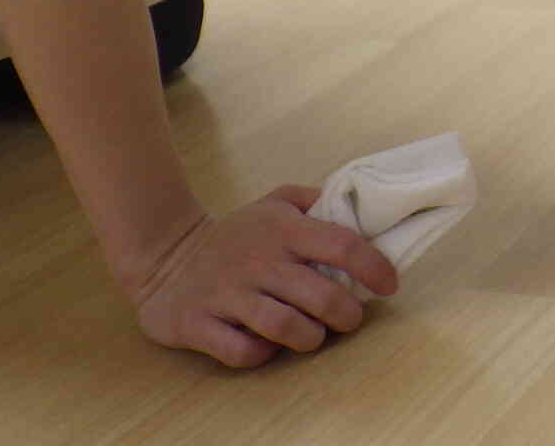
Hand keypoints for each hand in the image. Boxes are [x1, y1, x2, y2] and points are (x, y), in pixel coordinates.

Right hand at [124, 187, 398, 368]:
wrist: (164, 256)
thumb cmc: (235, 234)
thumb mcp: (274, 204)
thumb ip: (316, 200)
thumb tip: (359, 207)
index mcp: (284, 230)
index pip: (342, 245)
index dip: (374, 267)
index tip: (390, 285)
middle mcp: (259, 262)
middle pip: (321, 296)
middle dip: (347, 315)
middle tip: (349, 319)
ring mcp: (227, 294)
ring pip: (285, 327)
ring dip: (310, 337)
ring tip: (315, 335)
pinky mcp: (199, 324)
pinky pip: (241, 351)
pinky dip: (263, 354)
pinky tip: (270, 345)